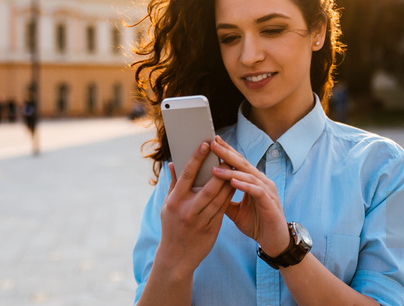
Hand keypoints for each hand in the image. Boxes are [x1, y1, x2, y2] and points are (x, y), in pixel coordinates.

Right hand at [157, 142, 234, 275]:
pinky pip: (224, 208)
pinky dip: (230, 195)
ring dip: (229, 181)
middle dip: (220, 169)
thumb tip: (172, 163)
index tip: (206, 144)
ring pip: (220, 197)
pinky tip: (236, 184)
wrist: (176, 258)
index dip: (197, 158)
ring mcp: (201, 220)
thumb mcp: (167, 206)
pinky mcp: (212, 229)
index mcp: (175, 201)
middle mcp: (188, 210)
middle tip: (227, 154)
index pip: (187, 175)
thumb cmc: (171, 227)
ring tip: (235, 166)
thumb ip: (173, 184)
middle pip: (209, 186)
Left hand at [210, 136, 290, 256]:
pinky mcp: (271, 203)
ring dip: (232, 171)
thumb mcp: (235, 211)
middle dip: (227, 153)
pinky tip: (233, 182)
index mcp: (253, 181)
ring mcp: (268, 191)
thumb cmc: (256, 224)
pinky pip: (257, 191)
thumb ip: (224, 200)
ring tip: (216, 167)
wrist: (274, 242)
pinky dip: (245, 186)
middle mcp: (262, 182)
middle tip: (212, 143)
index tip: (212, 141)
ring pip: (248, 176)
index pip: (238, 162)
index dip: (226, 151)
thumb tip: (206, 192)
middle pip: (243, 163)